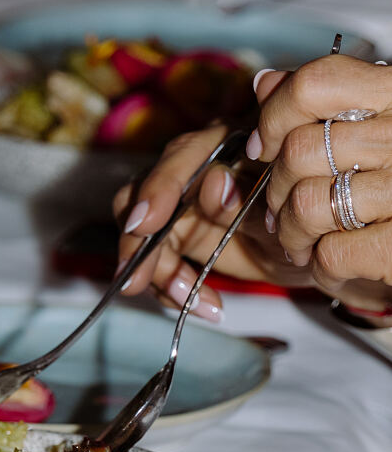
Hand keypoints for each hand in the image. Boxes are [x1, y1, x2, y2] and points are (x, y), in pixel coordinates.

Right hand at [112, 121, 312, 320]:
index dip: (159, 189)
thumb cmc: (308, 221)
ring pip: (141, 232)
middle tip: (137, 281)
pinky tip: (206, 306)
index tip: (144, 225)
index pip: (181, 157)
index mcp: (225, 145)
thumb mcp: (286, 217)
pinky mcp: (177, 234)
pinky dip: (171, 288)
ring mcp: (181, 203)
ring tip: (188, 301)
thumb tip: (214, 184)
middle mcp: (194, 168)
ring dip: (155, 272)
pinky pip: (156, 260)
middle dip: (138, 243)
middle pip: (144, 195)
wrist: (314, 252)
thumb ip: (249, 203)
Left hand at [249, 55, 391, 309]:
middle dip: (275, 191)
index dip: (275, 117)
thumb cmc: (385, 202)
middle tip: (282, 212)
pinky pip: (332, 253)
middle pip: (301, 150)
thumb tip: (263, 82)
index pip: (318, 83)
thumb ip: (309, 110)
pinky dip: (323, 268)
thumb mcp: (351, 146)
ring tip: (304, 243)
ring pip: (307, 203)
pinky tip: (336, 267)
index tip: (263, 148)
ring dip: (291, 234)